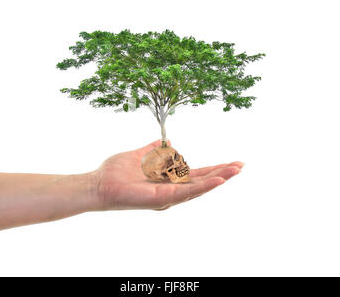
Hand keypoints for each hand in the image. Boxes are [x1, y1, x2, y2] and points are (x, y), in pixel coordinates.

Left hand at [94, 140, 243, 210]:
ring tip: (235, 170)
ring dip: (218, 178)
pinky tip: (218, 180)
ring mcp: (168, 196)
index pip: (195, 174)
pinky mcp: (162, 198)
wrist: (99, 184)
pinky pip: (186, 192)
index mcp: (167, 180)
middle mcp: (171, 190)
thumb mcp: (140, 155)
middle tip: (241, 165)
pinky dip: (203, 186)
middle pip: (202, 181)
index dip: (213, 168)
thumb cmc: (115, 172)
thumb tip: (166, 141)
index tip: (230, 162)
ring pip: (198, 187)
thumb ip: (154, 149)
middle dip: (222, 173)